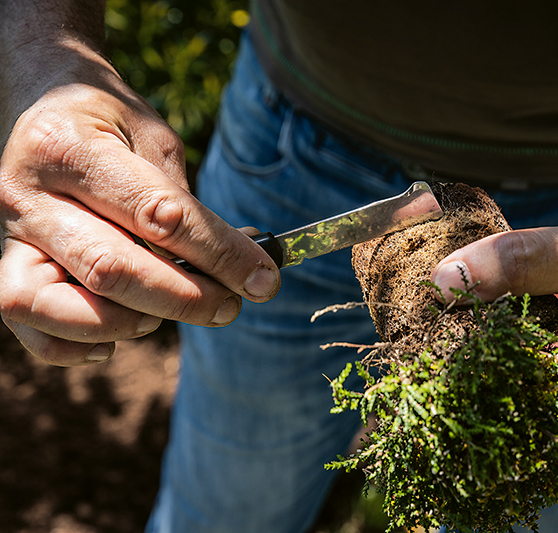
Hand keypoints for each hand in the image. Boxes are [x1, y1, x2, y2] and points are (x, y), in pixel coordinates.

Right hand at [0, 38, 279, 366]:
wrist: (39, 103)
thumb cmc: (106, 121)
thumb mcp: (153, 138)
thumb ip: (183, 202)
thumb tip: (239, 267)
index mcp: (68, 148)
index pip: (156, 215)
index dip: (218, 253)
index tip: (264, 278)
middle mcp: (25, 195)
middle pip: (110, 268)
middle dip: (185, 298)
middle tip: (231, 305)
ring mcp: (5, 238)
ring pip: (57, 307)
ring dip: (129, 322)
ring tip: (168, 311)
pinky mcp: (1, 271)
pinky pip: (31, 333)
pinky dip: (78, 346)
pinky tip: (118, 335)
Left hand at [430, 174, 557, 413]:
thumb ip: (517, 264)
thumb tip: (443, 281)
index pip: (527, 398)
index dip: (476, 372)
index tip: (430, 346)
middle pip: (524, 384)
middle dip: (478, 354)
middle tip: (430, 328)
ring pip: (528, 359)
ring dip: (491, 333)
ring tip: (447, 313)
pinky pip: (539, 336)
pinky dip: (511, 316)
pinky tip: (480, 299)